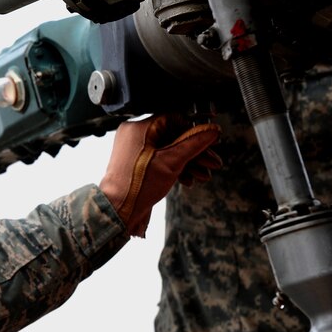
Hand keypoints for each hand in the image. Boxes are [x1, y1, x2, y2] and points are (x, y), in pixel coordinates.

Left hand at [99, 114, 221, 236]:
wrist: (119, 211)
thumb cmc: (137, 185)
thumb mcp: (172, 161)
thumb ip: (194, 143)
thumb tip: (212, 130)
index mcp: (138, 128)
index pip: (172, 119)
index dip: (194, 129)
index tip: (210, 139)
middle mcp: (134, 136)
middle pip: (173, 137)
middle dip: (195, 152)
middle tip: (213, 162)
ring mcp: (135, 151)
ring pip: (168, 151)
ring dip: (188, 163)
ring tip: (204, 176)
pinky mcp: (137, 165)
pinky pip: (160, 160)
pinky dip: (175, 169)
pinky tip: (189, 180)